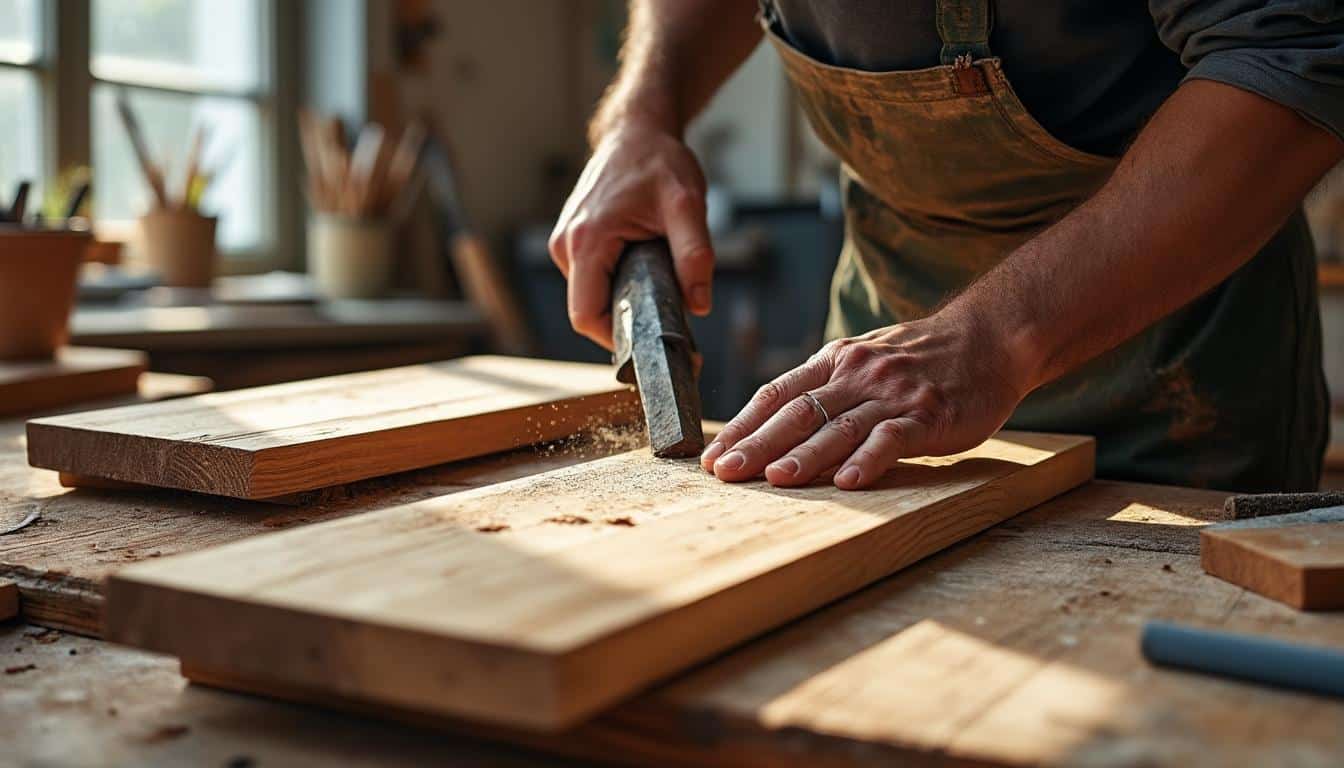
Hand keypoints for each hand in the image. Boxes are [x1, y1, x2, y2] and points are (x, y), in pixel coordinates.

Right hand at [549, 121, 715, 348]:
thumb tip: (699, 305)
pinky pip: (591, 281)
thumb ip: (695, 255)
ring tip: (661, 288)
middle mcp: (566, 246)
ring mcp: (565, 244)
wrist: (637, 131)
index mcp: (586, 241)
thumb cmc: (658, 161)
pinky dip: (617, 286)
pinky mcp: (572, 242)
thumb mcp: (687, 205)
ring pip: (590, 297)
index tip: (654, 346)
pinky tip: (645, 272)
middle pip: (588, 312)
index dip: (617, 341)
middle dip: (627, 325)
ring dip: (623, 303)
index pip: (587, 316)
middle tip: (673, 326)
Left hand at [701, 309, 1035, 488]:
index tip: (710, 457)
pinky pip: (892, 438)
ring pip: (839, 426)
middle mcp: (857, 375)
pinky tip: (848, 482)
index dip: (741, 426)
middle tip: (725, 472)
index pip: (775, 394)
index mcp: (833, 362)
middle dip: (757, 444)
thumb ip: (822, 388)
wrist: (988, 337)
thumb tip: (770, 426)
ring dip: (805, 454)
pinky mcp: (928, 415)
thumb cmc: (918, 358)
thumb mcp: (862, 361)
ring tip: (775, 479)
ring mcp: (892, 395)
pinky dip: (868, 460)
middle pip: (797, 412)